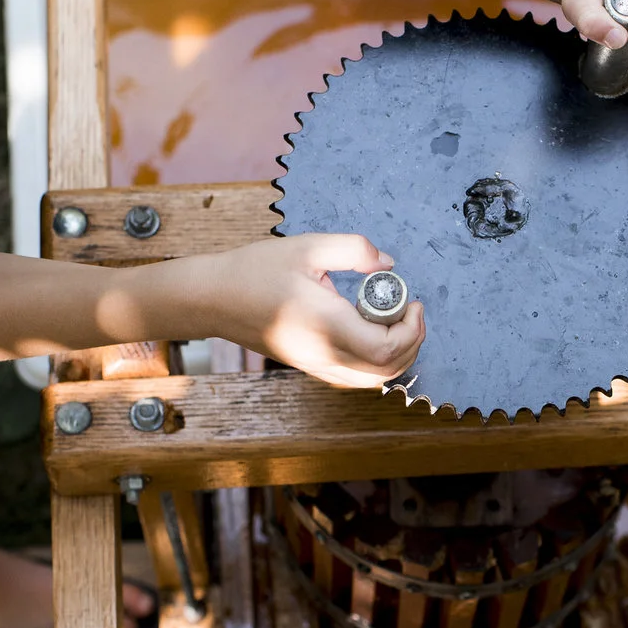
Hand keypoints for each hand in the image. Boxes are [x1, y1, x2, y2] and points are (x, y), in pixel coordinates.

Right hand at [200, 233, 422, 386]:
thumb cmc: (256, 270)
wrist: (215, 299)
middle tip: (410, 310)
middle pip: (386, 371)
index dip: (410, 330)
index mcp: (325, 325)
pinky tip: (373, 331)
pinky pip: (355, 378)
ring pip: (373, 381)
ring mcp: (315, 366)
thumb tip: (388, 264)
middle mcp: (322, 354)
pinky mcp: (309, 367)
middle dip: (411, 342)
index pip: (384, 349)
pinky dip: (376, 363)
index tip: (413, 302)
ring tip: (395, 320)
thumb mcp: (308, 246)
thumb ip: (354, 249)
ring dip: (397, 355)